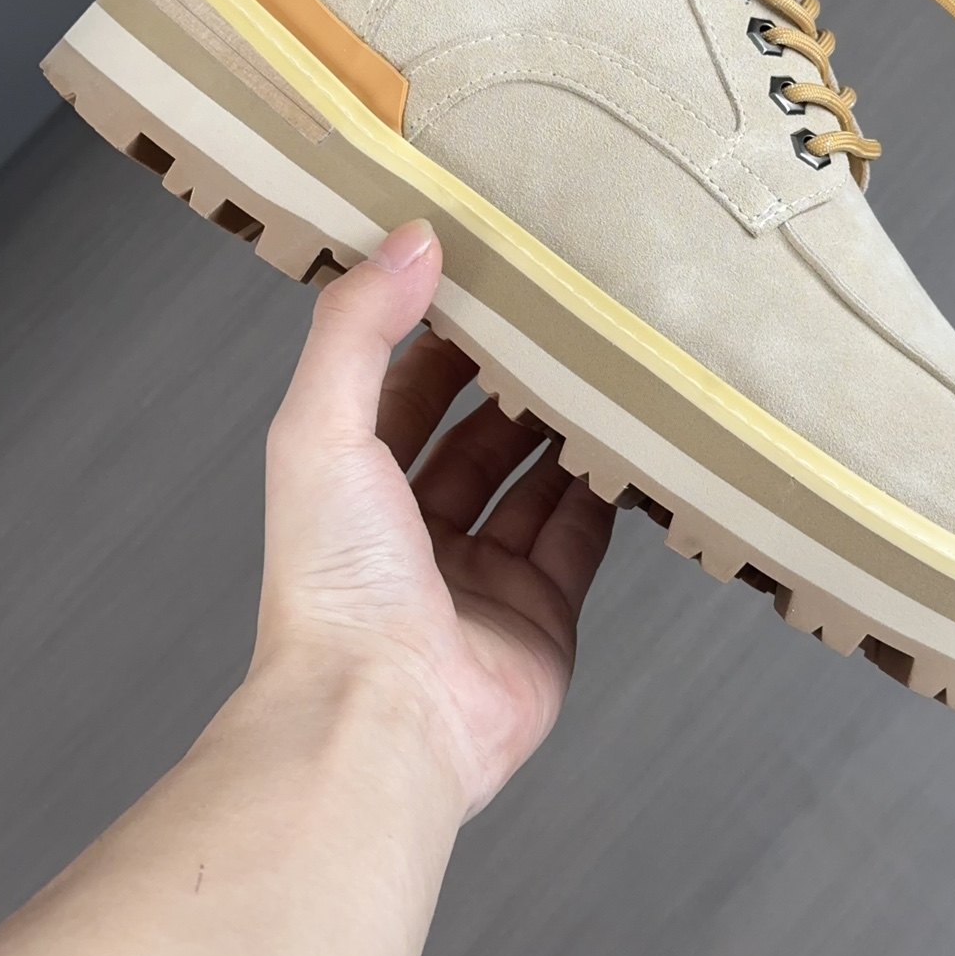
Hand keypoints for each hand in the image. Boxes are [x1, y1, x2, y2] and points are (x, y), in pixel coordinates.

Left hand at [255, 220, 615, 817]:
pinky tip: (633, 445)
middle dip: (517, 378)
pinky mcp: (543, 615)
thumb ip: (358, 330)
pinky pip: (584, 539)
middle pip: (477, 434)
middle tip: (568, 315)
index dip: (442, 331)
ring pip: (536, 481)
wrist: (381, 717)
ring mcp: (483, 576)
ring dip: (567, 428)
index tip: (491, 273)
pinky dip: (608, 492)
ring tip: (611, 364)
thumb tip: (410, 238)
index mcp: (353, 485)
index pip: (404, 388)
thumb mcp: (321, 430)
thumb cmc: (335, 584)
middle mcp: (416, 531)